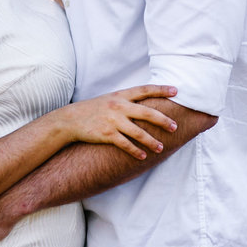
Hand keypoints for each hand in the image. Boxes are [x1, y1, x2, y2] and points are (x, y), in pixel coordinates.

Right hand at [58, 84, 177, 159]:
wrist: (71, 119)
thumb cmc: (93, 109)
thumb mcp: (110, 99)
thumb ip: (127, 100)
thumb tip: (146, 102)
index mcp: (121, 95)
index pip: (145, 90)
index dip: (161, 90)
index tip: (176, 91)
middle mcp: (119, 106)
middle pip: (147, 112)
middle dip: (163, 120)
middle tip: (174, 127)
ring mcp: (113, 121)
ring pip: (138, 132)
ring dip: (151, 141)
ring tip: (160, 147)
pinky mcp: (107, 134)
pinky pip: (125, 144)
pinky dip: (135, 151)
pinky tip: (143, 156)